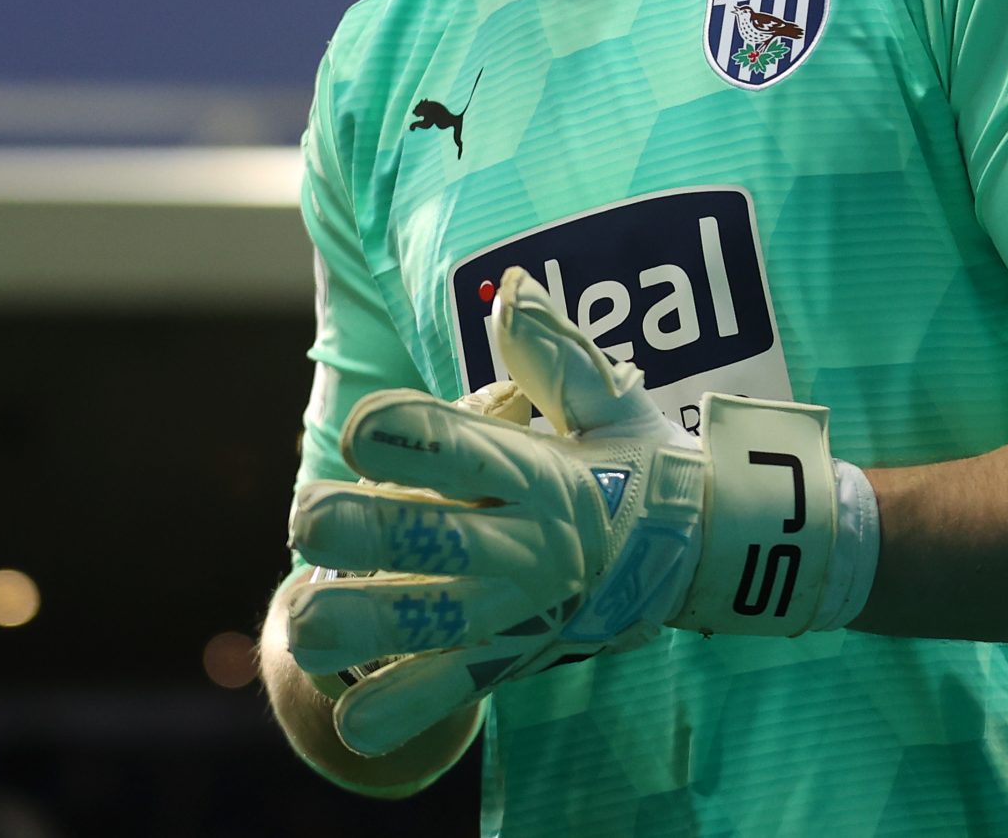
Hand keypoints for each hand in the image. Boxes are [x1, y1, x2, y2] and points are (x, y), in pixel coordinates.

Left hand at [285, 265, 854, 755]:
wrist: (706, 559)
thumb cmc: (638, 463)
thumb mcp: (608, 399)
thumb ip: (553, 351)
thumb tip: (512, 289)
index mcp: (540, 472)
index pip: (464, 446)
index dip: (406, 435)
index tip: (359, 432)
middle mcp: (525, 543)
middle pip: (431, 535)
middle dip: (363, 529)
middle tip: (303, 519)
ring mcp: (517, 607)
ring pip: (429, 620)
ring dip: (361, 624)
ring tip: (302, 621)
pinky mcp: (513, 656)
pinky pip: (454, 689)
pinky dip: (404, 709)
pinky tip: (353, 717)